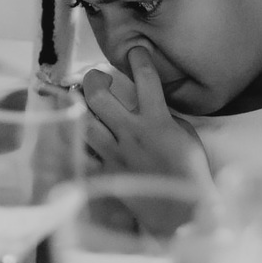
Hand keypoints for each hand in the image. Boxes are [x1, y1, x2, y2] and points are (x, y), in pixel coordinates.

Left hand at [80, 47, 210, 182]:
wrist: (184, 212)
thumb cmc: (190, 174)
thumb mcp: (186, 136)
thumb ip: (167, 116)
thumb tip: (152, 105)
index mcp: (157, 121)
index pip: (146, 79)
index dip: (139, 59)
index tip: (135, 51)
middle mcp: (132, 133)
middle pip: (100, 96)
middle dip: (94, 79)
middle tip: (97, 77)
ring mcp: (116, 154)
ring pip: (85, 122)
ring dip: (80, 108)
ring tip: (80, 101)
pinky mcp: (107, 174)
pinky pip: (81, 156)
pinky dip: (73, 145)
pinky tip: (70, 134)